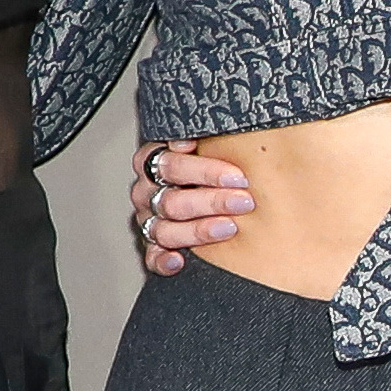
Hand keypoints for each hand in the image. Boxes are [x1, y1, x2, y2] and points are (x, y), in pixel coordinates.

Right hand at [134, 139, 253, 278]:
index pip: (171, 164)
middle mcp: (147, 190)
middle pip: (171, 199)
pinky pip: (152, 257)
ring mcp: (149, 220)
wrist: (206, 188)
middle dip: (211, 201)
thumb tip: (222, 130)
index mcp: (153, 161)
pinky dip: (163, 260)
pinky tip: (181, 260)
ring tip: (229, 227)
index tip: (236, 175)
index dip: (204, 170)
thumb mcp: (211, 145)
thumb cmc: (212, 165)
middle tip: (243, 201)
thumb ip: (212, 137)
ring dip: (198, 230)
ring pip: (164, 229)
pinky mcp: (153, 247)